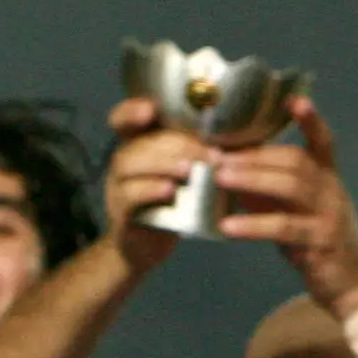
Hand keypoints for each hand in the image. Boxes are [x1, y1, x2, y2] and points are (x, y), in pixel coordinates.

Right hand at [102, 96, 204, 271]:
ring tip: (189, 170)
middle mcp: (124, 163)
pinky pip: (128, 196)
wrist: (146, 248)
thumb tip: (241, 138)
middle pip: (137, 141)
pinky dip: (149, 190)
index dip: (132, 111)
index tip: (151, 109)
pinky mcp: (120, 213)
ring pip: (127, 164)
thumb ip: (201, 156)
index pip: (124, 120)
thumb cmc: (172, 207)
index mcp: (139, 148)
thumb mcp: (188, 177)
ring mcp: (117, 187)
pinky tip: (169, 190)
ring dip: (162, 163)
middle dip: (175, 144)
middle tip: (209, 154)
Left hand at [213, 97, 357, 315]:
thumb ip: (268, 192)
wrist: (351, 287)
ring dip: (251, 178)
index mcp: (328, 179)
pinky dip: (254, 224)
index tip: (293, 99)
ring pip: (291, 186)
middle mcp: (332, 190)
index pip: (323, 141)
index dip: (310, 119)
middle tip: (216, 154)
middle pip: (294, 160)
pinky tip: (228, 225)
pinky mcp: (321, 241)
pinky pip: (284, 227)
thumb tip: (229, 170)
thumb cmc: (315, 245)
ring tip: (219, 177)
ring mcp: (329, 214)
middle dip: (253, 155)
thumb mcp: (293, 212)